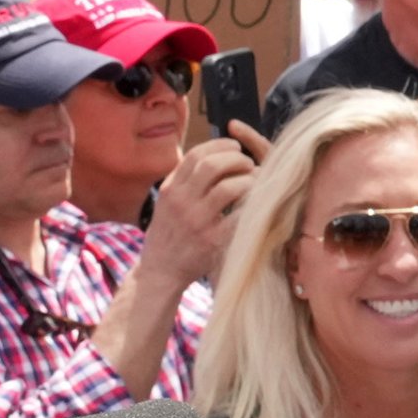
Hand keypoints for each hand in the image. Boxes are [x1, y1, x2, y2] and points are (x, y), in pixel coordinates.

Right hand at [138, 133, 260, 285]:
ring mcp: (197, 221)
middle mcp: (181, 202)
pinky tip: (256, 205)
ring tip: (255, 183)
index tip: (236, 147)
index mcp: (171, 189)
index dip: (220, 145)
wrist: (160, 271)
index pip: (196, 155)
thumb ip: (183, 179)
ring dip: (248, 181)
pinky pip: (239, 216)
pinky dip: (251, 206)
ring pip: (229, 188)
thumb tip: (208, 152)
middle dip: (237, 159)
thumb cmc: (168, 233)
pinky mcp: (213, 241)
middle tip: (249, 164)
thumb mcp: (166, 202)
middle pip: (212, 166)